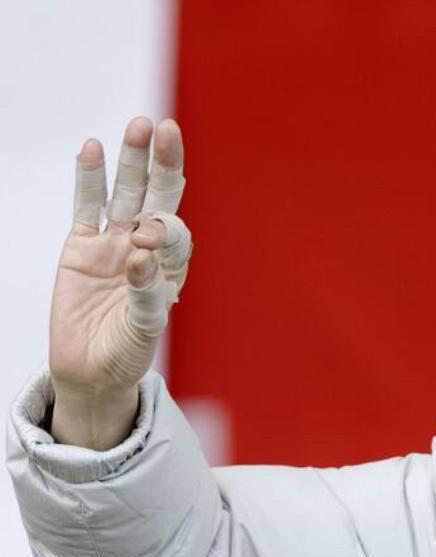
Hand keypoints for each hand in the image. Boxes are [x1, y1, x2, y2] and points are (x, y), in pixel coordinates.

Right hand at [48, 117, 190, 447]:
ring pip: (125, 193)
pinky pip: (86, 206)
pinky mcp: (80, 246)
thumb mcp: (144, 329)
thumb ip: (146, 294)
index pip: (175, 234)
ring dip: (132, 161)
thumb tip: (139, 255)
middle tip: (167, 129)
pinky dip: (90, 178)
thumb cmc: (127, 352)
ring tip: (139, 125)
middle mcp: (146, 248)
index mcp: (171, 267)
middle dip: (163, 164)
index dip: (163, 231)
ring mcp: (113, 243)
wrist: (91, 371)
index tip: (144, 243)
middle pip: (158, 197)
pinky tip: (93, 148)